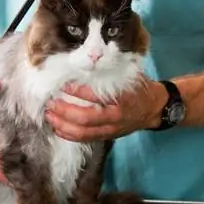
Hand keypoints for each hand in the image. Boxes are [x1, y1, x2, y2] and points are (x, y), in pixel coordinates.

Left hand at [44, 76, 168, 141]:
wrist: (153, 108)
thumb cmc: (139, 89)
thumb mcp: (129, 76)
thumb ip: (110, 72)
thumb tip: (85, 65)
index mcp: (122, 99)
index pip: (96, 96)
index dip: (78, 91)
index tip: (64, 84)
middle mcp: (116, 117)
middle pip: (86, 119)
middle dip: (65, 112)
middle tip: (51, 102)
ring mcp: (111, 129)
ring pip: (83, 133)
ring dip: (63, 125)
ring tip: (50, 115)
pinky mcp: (107, 136)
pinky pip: (85, 138)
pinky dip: (69, 134)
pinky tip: (58, 127)